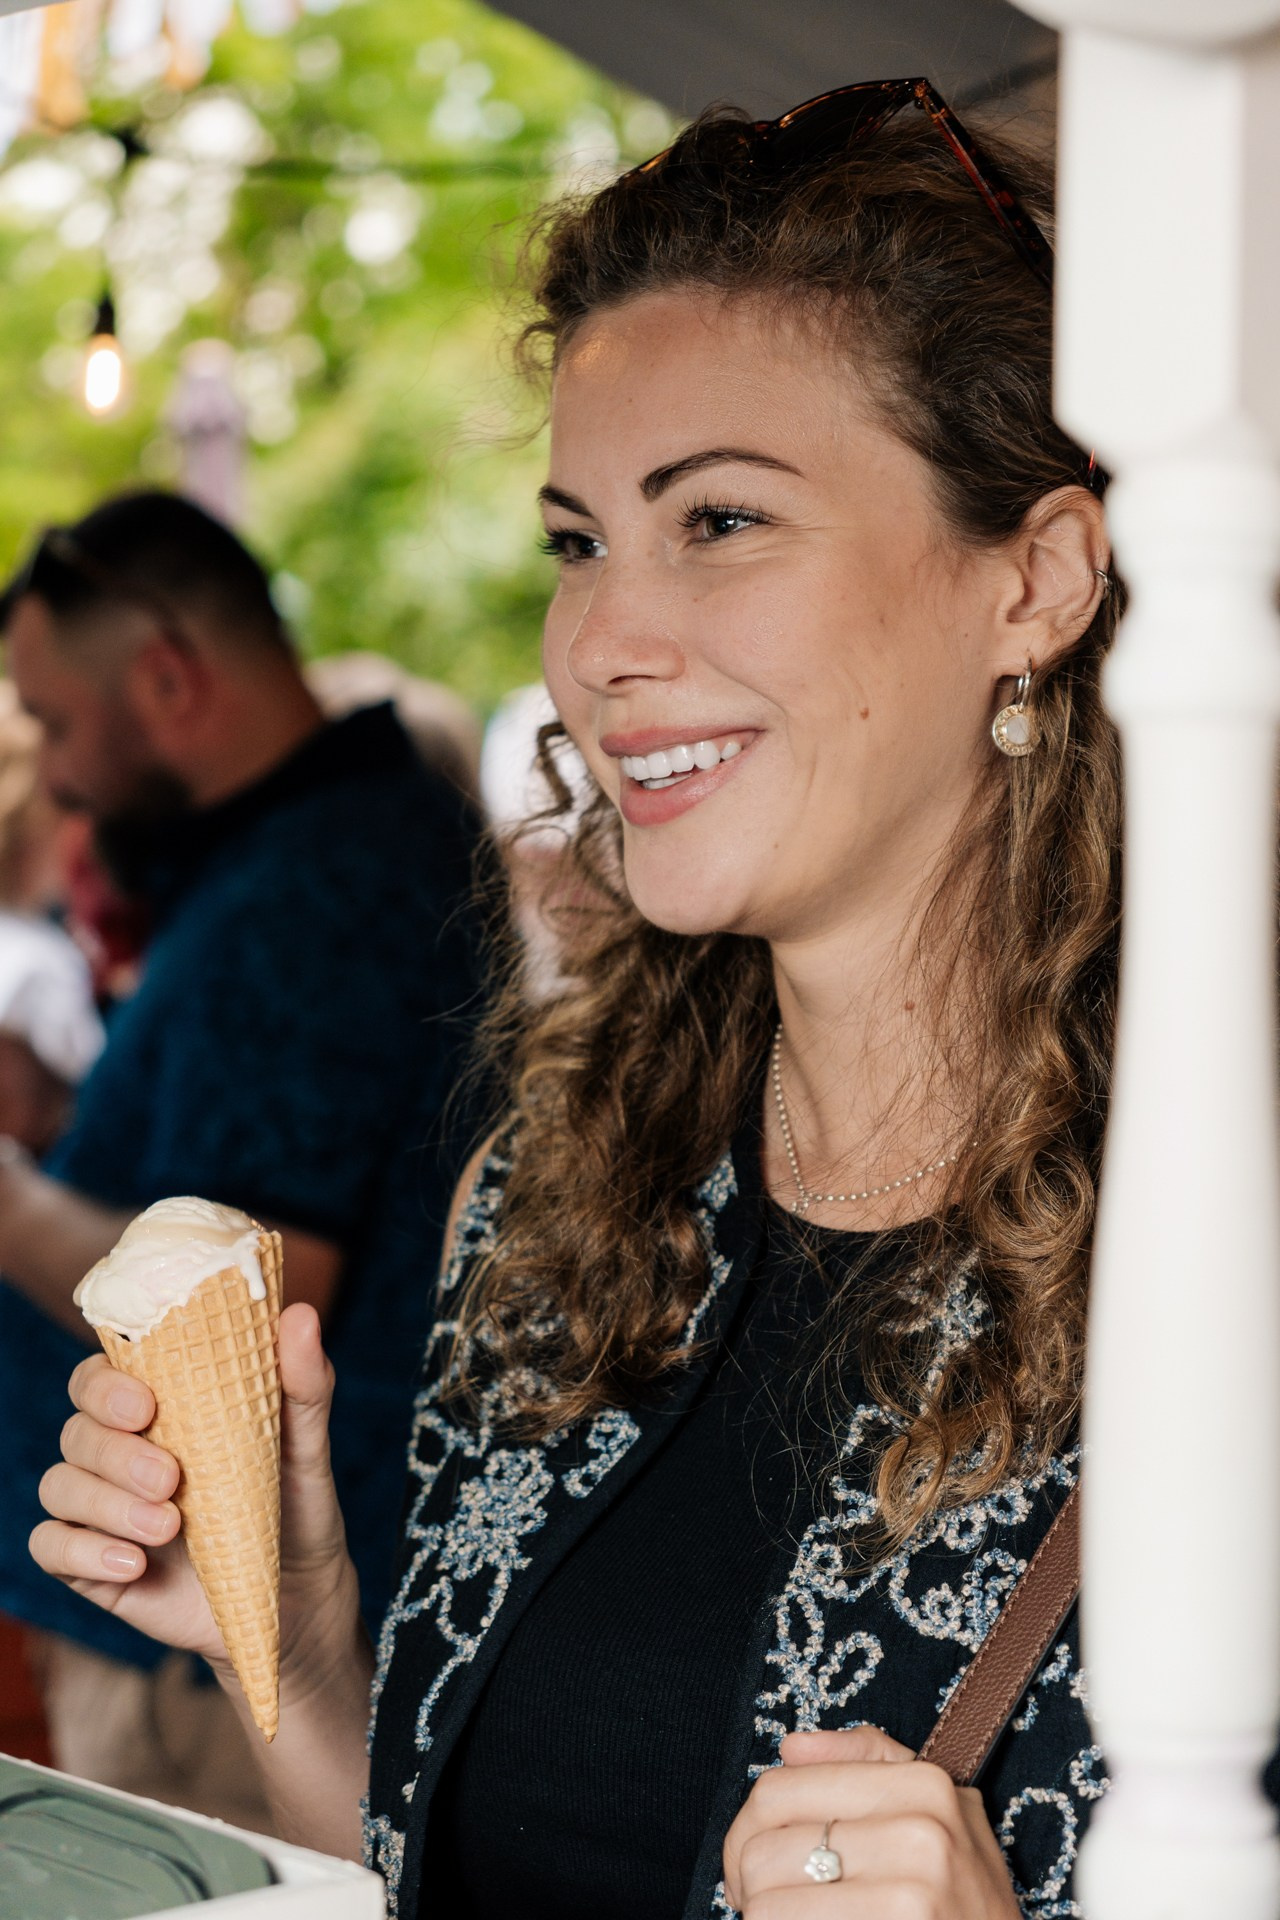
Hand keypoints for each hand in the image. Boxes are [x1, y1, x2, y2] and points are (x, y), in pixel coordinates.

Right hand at [30, 1303, 360, 1691]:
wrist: (298, 1601)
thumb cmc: (296, 1508)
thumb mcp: (306, 1447)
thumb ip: (302, 1384)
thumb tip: (301, 1314)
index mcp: (161, 1410)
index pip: (100, 1376)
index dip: (106, 1384)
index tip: (146, 1404)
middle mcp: (120, 1451)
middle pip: (78, 1432)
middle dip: (116, 1452)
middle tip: (170, 1477)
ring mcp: (102, 1508)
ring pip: (60, 1486)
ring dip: (107, 1504)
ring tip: (169, 1527)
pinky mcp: (93, 1563)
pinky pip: (50, 1545)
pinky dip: (83, 1550)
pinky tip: (133, 1563)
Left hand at [723, 1726, 1021, 1918]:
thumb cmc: (962, 1898)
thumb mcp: (939, 1813)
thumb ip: (869, 1760)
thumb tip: (792, 1747)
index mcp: (924, 1785)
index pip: (778, 1789)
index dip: (746, 1831)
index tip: (752, 1861)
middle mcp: (922, 1835)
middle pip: (763, 1848)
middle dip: (749, 1884)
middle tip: (764, 1903)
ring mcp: (911, 1897)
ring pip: (767, 1902)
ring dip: (765, 1918)